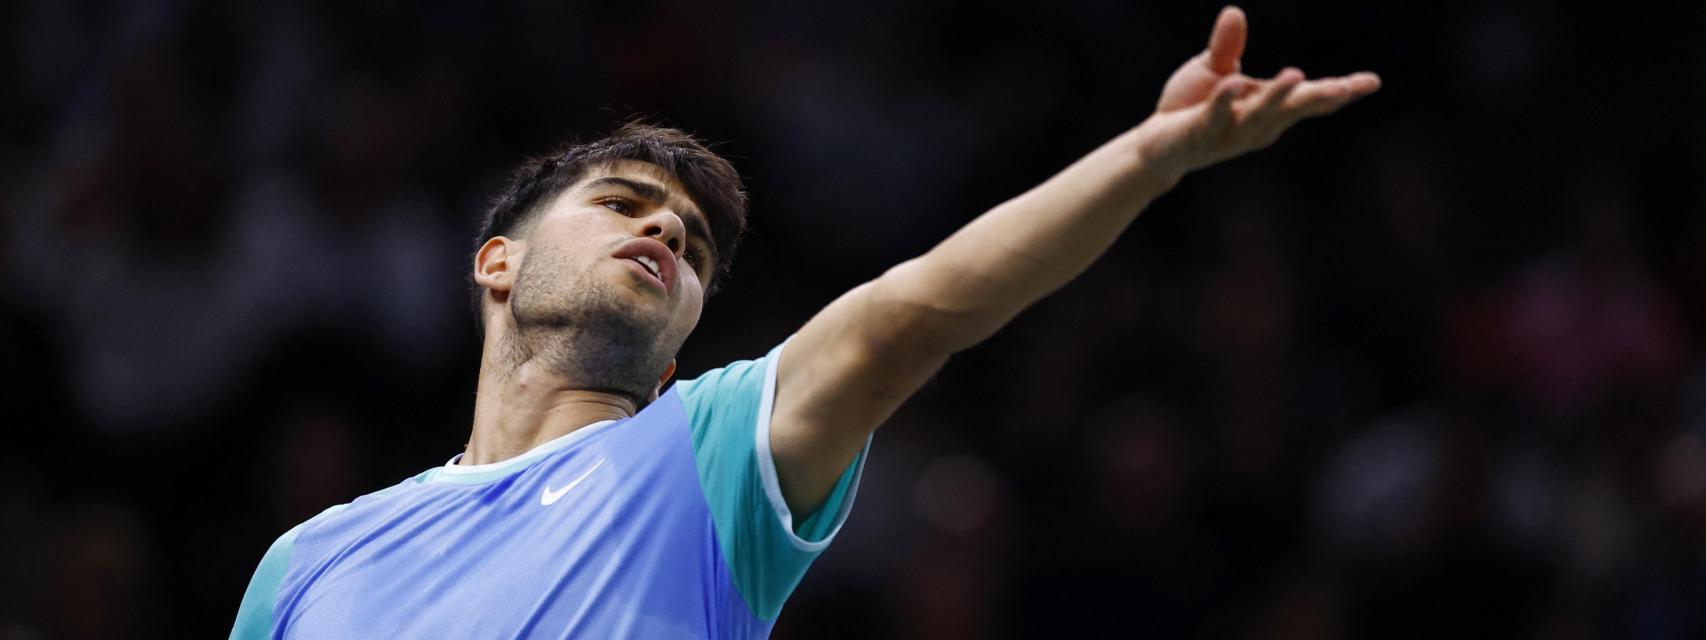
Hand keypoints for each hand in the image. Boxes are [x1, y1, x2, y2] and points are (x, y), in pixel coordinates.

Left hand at [1135, 6, 1380, 177]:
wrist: (1156, 146)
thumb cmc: (1192, 108)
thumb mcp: (1213, 70)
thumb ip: (1227, 46)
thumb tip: (1235, 12)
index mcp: (1268, 110)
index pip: (1308, 100)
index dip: (1340, 91)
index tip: (1371, 82)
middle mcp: (1256, 126)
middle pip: (1293, 110)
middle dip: (1320, 98)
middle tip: (1348, 88)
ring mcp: (1229, 133)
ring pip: (1258, 114)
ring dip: (1276, 97)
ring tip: (1296, 75)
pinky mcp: (1199, 134)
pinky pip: (1214, 116)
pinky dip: (1225, 101)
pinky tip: (1233, 84)